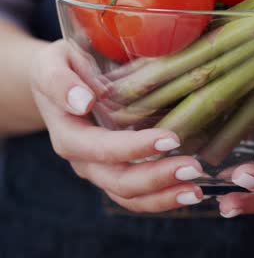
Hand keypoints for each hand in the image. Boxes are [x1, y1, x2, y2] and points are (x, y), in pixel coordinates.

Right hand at [30, 40, 204, 212]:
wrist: (59, 79)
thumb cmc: (60, 64)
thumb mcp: (52, 61)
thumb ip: (58, 80)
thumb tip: (82, 102)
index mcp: (68, 133)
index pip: (100, 148)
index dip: (134, 148)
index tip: (171, 139)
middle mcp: (83, 158)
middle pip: (117, 180)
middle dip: (156, 178)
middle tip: (193, 168)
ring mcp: (100, 168)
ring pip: (129, 195)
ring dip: (163, 196)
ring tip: (197, 191)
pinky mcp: (115, 168)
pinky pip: (136, 193)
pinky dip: (162, 197)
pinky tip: (189, 191)